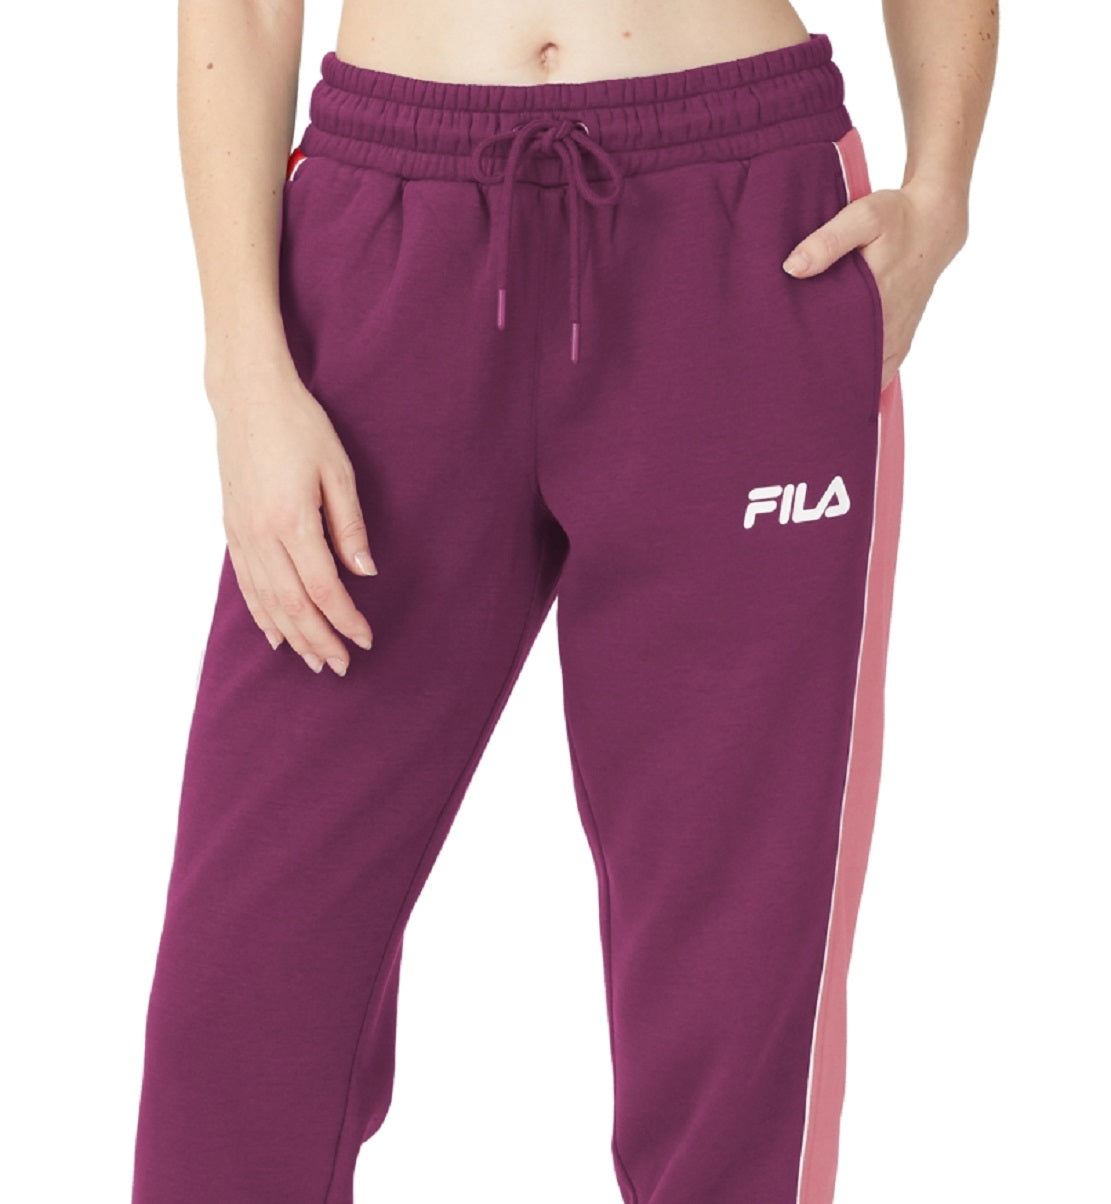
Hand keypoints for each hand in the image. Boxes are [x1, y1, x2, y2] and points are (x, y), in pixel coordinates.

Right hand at [207, 361, 377, 675]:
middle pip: (293, 605)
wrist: (247, 397)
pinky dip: (262, 613)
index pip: (323, 588)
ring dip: (292, 635)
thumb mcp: (338, 470)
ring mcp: (242, 534)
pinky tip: (275, 633)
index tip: (365, 639)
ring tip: (313, 660)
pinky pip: (246, 584)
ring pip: (267, 601)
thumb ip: (350, 525)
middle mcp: (262, 535)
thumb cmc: (299, 426)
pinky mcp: (232, 529)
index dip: (345, 619)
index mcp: (293, 521)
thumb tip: (365, 572)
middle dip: (320, 640)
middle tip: (341, 666)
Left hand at [782, 177, 967, 391]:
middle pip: (847, 370)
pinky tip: (837, 385)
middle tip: (787, 381)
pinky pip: (880, 373)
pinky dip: (860, 380)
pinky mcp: (901, 340)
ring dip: (839, 382)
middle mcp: (887, 328)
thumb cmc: (897, 219)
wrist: (935, 224)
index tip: (784, 371)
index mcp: (874, 304)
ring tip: (806, 388)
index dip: (809, 366)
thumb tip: (792, 267)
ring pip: (864, 376)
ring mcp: (896, 338)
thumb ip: (827, 242)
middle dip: (818, 379)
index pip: (836, 350)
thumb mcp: (863, 217)